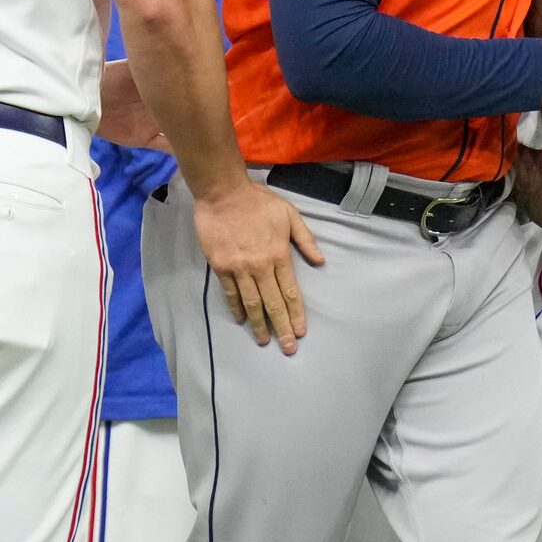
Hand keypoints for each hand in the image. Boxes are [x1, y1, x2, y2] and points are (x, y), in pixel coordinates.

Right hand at [191, 179, 323, 353]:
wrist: (223, 193)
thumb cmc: (258, 201)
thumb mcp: (289, 214)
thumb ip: (305, 239)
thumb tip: (320, 261)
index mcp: (279, 255)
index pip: (290, 292)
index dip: (296, 314)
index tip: (300, 332)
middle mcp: (260, 267)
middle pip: (273, 303)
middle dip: (282, 328)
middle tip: (288, 348)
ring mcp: (239, 268)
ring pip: (252, 303)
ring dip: (259, 325)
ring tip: (264, 342)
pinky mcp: (221, 266)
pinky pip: (231, 293)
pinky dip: (236, 308)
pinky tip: (242, 320)